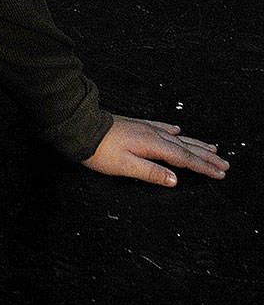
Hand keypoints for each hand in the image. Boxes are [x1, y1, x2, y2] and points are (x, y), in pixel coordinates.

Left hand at [83, 116, 228, 185]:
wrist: (80, 127)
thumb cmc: (99, 150)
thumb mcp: (125, 166)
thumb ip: (151, 172)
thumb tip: (175, 179)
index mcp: (152, 144)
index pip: (184, 158)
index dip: (203, 167)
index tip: (220, 173)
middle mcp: (151, 133)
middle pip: (185, 146)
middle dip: (206, 156)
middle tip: (225, 164)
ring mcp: (144, 127)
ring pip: (177, 136)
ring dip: (195, 143)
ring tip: (211, 147)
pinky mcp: (136, 125)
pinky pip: (161, 126)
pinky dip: (172, 130)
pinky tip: (176, 129)